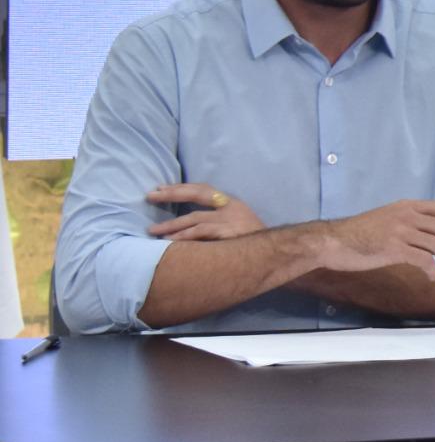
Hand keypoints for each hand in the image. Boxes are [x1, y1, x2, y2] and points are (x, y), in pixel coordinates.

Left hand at [146, 182, 265, 241]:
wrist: (277, 254)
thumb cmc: (254, 243)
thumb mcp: (237, 225)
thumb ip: (216, 222)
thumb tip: (187, 225)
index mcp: (232, 203)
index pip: (203, 189)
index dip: (181, 187)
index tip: (160, 188)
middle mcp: (231, 207)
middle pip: (197, 196)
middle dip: (171, 195)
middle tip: (150, 196)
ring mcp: (231, 220)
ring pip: (195, 218)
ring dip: (171, 225)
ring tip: (153, 232)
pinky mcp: (230, 234)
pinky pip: (202, 234)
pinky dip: (184, 237)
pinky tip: (170, 242)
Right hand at [315, 200, 434, 281]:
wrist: (332, 242)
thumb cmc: (357, 234)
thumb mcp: (387, 218)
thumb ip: (408, 222)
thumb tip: (429, 234)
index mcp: (408, 206)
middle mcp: (408, 215)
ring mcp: (401, 231)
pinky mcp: (394, 248)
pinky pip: (423, 260)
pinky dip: (432, 271)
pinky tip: (432, 278)